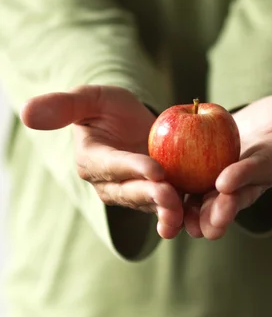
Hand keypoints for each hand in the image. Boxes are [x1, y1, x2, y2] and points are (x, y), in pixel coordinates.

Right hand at [20, 85, 183, 238]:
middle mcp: (112, 184)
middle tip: (173, 196)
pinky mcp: (158, 196)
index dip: (132, 168)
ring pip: (152, 206)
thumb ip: (63, 105)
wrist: (134, 123)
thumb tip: (26, 112)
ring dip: (168, 213)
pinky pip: (172, 205)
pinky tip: (200, 217)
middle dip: (152, 196)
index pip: (112, 166)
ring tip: (183, 218)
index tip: (156, 170)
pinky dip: (186, 212)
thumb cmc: (107, 108)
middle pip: (133, 192)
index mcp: (93, 161)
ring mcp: (137, 193)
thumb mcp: (89, 98)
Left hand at [184, 91, 271, 239]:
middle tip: (206, 223)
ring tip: (179, 224)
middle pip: (235, 197)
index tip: (228, 182)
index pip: (261, 170)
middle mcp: (249, 180)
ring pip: (211, 205)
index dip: (246, 176)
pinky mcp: (204, 185)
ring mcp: (225, 186)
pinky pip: (190, 195)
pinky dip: (176, 202)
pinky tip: (159, 207)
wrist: (248, 129)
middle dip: (222, 211)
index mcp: (271, 162)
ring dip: (196, 216)